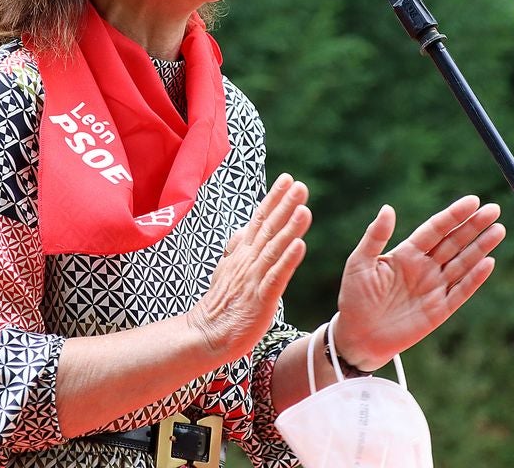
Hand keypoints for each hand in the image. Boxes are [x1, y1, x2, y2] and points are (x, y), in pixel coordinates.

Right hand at [186, 174, 311, 361]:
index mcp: (243, 253)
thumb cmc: (221, 304)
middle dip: (285, 205)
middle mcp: (248, 261)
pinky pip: (276, 276)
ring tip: (304, 208)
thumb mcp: (226, 270)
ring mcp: (254, 278)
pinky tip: (300, 246)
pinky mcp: (260, 298)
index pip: (259, 220)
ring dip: (289, 228)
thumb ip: (236, 248)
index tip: (288, 178)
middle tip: (300, 185)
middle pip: (268, 228)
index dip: (273, 199)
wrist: (208, 334)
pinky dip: (288, 260)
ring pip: (274, 248)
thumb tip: (242, 229)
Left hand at [332, 196, 504, 369]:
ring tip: (499, 229)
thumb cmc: (354, 297)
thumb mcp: (360, 263)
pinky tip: (488, 262)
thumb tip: (388, 208)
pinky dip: (475, 278)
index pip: (435, 229)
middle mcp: (425, 267)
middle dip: (474, 226)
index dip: (453, 215)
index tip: (472, 200)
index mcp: (407, 253)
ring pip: (462, 263)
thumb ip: (375, 237)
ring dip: (481, 247)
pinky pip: (461, 291)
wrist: (357, 336)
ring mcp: (434, 288)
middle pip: (454, 242)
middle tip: (494, 209)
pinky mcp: (440, 310)